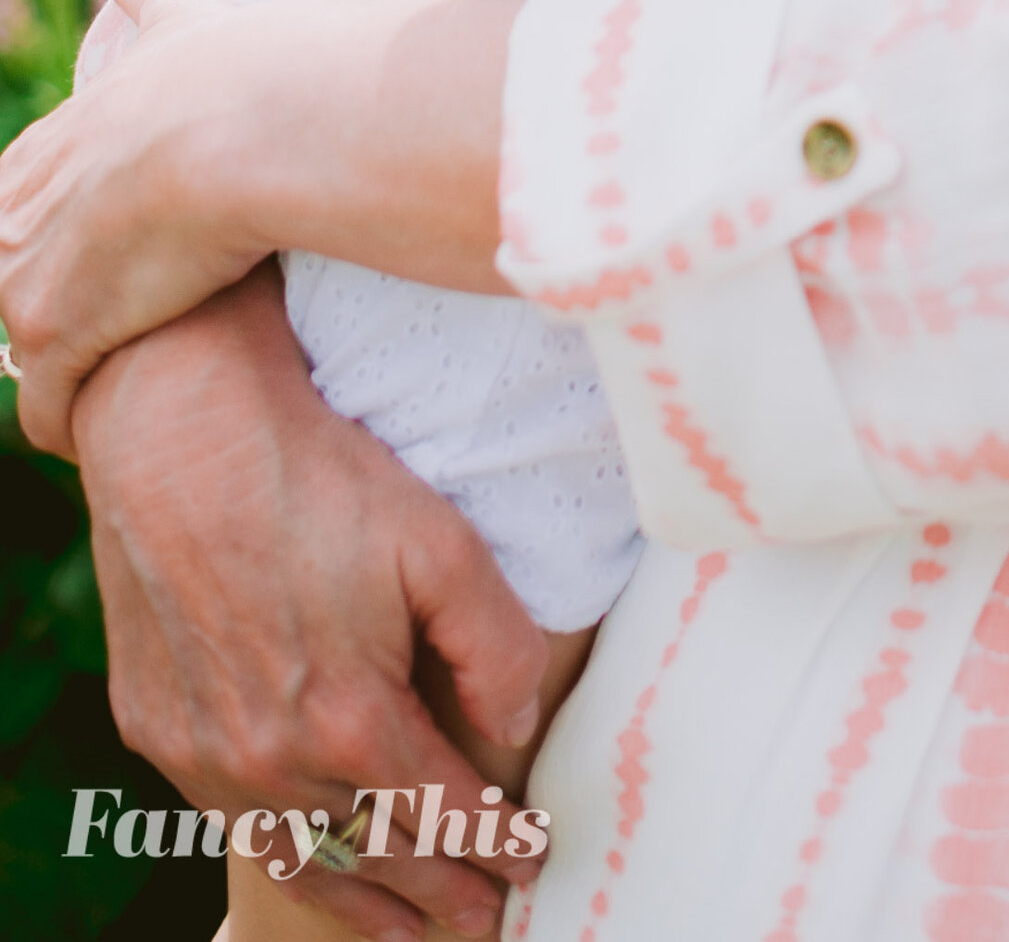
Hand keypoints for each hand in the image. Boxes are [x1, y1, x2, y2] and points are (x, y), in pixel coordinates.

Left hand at [0, 0, 272, 452]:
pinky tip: (105, 419)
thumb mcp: (176, 15)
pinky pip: (46, 406)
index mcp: (46, 150)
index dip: (55, 238)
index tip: (100, 256)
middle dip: (48, 305)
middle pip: (7, 280)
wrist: (248, 121)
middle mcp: (18, 213)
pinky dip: (69, 418)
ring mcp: (28, 277)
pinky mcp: (58, 334)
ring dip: (62, 365)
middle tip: (111, 319)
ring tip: (114, 374)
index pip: (18, 210)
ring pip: (16, 347)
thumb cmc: (226, 68)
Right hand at [76, 267, 545, 937]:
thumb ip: (493, 645)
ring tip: (410, 928)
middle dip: (438, 893)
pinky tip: (314, 862)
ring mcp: (204, 753)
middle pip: (372, 855)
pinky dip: (287, 855)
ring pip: (298, 858)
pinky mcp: (158, 730)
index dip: (493, 845)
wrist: (182, 434)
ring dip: (360, 902)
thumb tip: (518, 726)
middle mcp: (269, 759)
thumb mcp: (439, 543)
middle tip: (483, 917)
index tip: (531, 861)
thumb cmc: (319, 477)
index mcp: (348, 719)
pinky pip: (233, 822)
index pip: (440, 814)